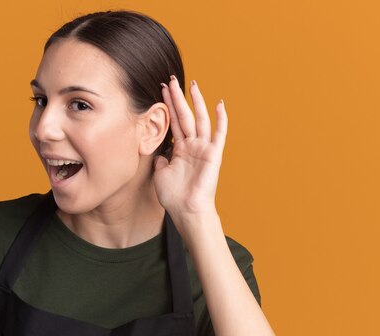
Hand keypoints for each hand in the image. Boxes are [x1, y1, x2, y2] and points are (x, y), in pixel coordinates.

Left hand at [153, 76, 226, 218]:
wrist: (187, 211)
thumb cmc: (174, 197)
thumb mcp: (160, 175)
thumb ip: (160, 160)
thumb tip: (158, 153)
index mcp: (180, 150)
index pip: (173, 123)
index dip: (168, 107)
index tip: (161, 91)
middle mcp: (193, 146)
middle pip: (185, 116)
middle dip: (178, 98)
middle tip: (171, 79)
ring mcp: (204, 149)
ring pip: (200, 120)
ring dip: (196, 102)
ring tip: (191, 84)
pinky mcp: (214, 154)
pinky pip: (219, 133)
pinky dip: (221, 119)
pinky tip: (219, 103)